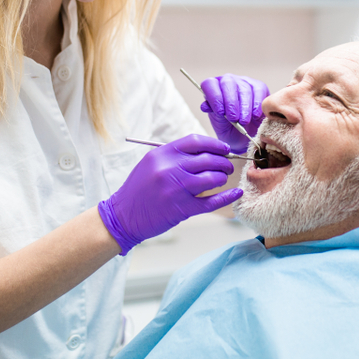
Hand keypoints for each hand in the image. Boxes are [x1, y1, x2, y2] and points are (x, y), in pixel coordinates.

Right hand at [98, 134, 241, 254]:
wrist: (123, 216)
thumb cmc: (138, 190)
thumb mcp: (150, 164)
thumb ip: (173, 156)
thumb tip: (204, 152)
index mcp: (162, 154)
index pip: (195, 141)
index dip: (214, 144)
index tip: (224, 148)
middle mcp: (170, 169)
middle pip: (208, 159)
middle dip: (223, 161)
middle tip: (227, 165)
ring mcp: (177, 189)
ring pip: (212, 178)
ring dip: (222, 177)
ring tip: (222, 178)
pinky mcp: (182, 209)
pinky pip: (211, 201)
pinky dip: (227, 197)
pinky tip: (235, 193)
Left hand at [199, 74, 269, 152]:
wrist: (247, 138)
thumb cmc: (230, 130)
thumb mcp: (219, 125)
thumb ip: (213, 114)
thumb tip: (205, 106)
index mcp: (213, 89)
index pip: (209, 84)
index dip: (214, 97)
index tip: (220, 112)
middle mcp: (227, 82)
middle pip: (228, 83)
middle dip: (231, 102)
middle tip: (233, 118)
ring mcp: (244, 82)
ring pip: (244, 89)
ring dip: (244, 107)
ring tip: (244, 121)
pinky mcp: (259, 87)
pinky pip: (259, 91)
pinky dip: (257, 104)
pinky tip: (255, 116)